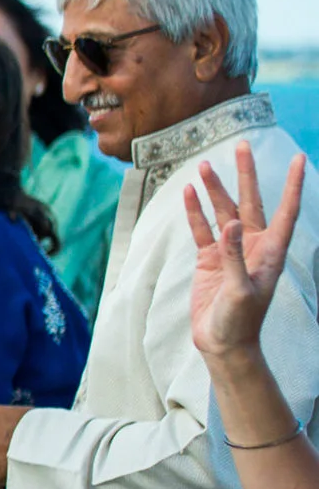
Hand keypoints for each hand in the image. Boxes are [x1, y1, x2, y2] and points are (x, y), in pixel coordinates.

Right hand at [185, 145, 305, 366]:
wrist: (223, 343)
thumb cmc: (240, 321)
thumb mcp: (241, 291)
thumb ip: (235, 256)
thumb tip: (231, 223)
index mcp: (270, 252)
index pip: (285, 211)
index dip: (292, 185)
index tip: (299, 158)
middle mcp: (253, 245)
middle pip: (252, 201)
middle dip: (247, 174)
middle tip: (241, 146)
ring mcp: (230, 250)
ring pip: (223, 211)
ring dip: (215, 189)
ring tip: (204, 165)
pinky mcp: (210, 259)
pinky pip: (202, 229)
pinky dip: (195, 211)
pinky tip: (189, 193)